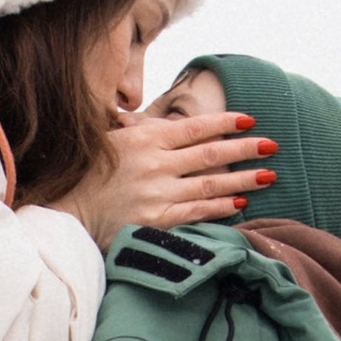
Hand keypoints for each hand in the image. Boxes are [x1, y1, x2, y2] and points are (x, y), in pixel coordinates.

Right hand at [54, 102, 273, 245]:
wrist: (68, 214)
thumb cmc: (89, 175)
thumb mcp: (111, 140)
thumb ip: (141, 129)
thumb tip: (165, 121)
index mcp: (145, 138)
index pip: (196, 127)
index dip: (226, 123)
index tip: (249, 119)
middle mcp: (155, 163)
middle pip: (212, 154)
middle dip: (246, 149)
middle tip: (272, 145)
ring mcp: (158, 194)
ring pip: (211, 184)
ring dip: (243, 179)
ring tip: (267, 175)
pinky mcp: (157, 221)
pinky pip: (198, 212)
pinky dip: (221, 207)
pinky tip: (240, 203)